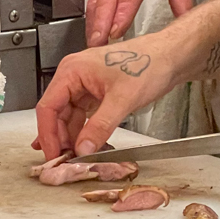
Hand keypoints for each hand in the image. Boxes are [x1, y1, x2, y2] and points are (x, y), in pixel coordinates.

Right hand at [35, 37, 177, 159]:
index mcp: (72, 70)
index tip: (53, 155)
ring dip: (72, 137)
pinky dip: (84, 131)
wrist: (171, 57)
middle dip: (60, 138)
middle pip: (56, 113)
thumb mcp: (122, 99)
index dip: (48, 134)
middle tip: (64, 161)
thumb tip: (83, 148)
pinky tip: (86, 145)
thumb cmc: (149, 63)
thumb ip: (100, 126)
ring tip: (75, 157)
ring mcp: (85, 84)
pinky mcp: (97, 92)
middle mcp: (74, 76)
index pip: (48, 107)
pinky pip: (83, 115)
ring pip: (69, 116)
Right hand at [86, 0, 193, 45]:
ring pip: (96, 1)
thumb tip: (186, 19)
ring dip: (93, 24)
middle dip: (101, 25)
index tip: (117, 32)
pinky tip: (92, 31)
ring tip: (93, 44)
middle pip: (107, 0)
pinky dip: (91, 16)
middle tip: (98, 46)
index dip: (121, 14)